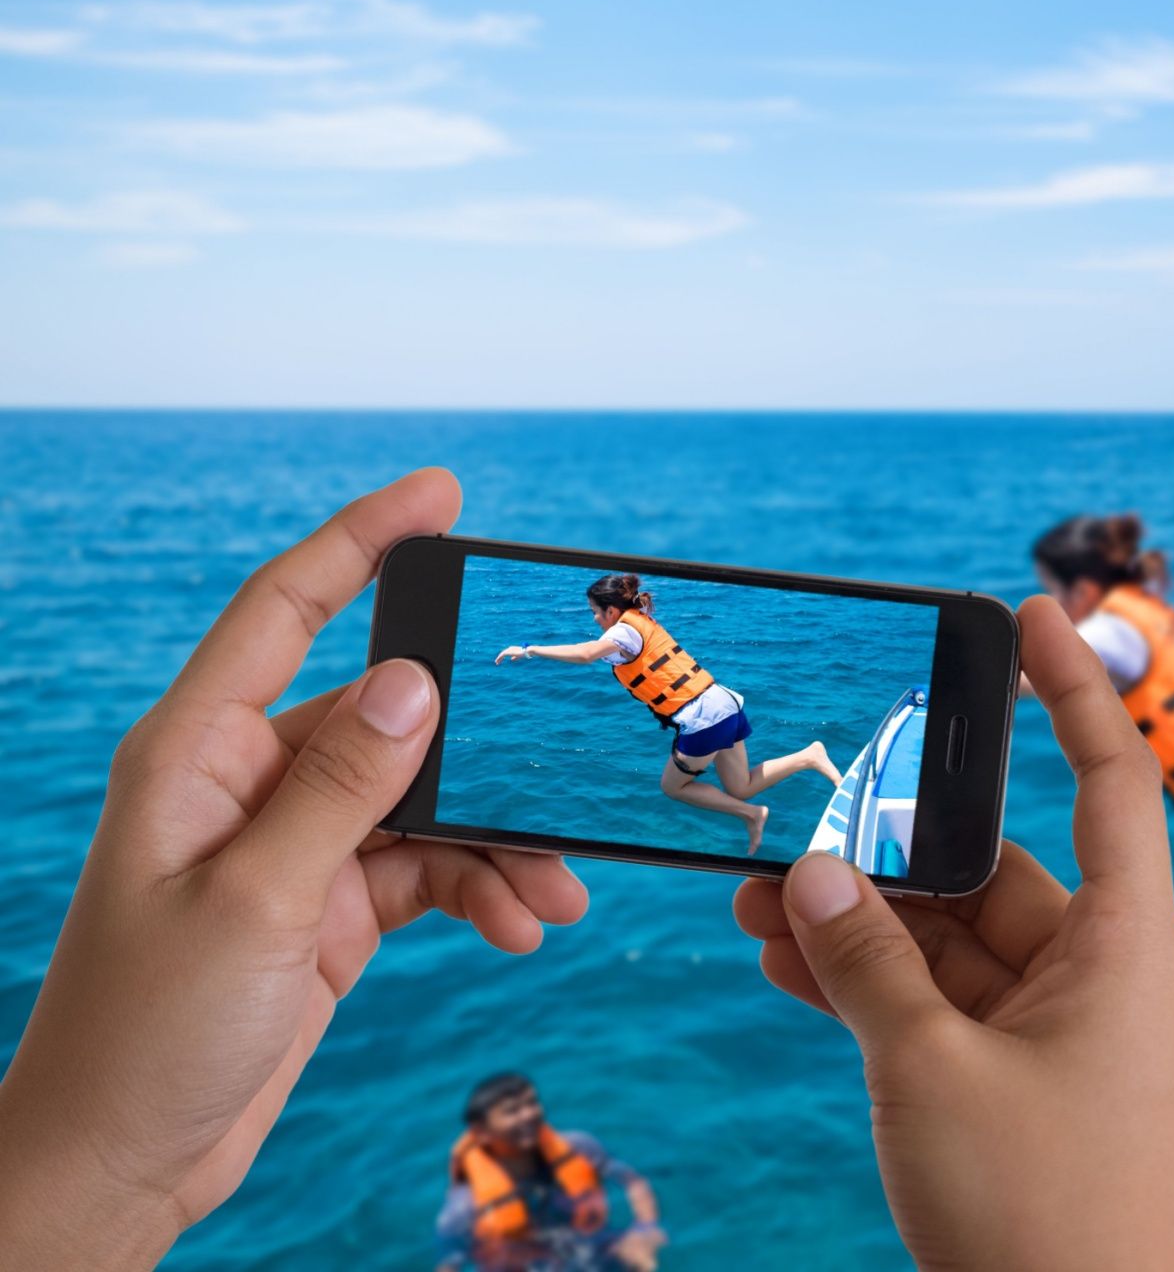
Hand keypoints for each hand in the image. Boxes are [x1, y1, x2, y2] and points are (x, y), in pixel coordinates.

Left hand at [0, 469, 589, 1267]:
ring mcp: (295, 844)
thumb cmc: (146, 1033)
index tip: (442, 496)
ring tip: (553, 895)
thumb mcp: (253, 903)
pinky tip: (522, 927)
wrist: (125, 1162)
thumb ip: (341, 787)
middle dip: (482, 749)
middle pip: (390, 717)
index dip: (361, 542)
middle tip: (563, 753)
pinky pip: (431, 867)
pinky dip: (483, 890)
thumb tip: (412, 680)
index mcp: (197, 753)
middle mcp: (249, 781)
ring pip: (428, 802)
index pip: (285, 611)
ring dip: (497, 844)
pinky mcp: (331, 904)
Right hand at [733, 597, 1173, 1271]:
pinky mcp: (1008, 1081)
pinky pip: (934, 1002)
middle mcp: (1095, 971)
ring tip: (751, 903)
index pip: (1109, 778)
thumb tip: (813, 872)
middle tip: (789, 820)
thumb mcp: (929, 1069)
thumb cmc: (1039, 1211)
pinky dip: (868, 983)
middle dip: (886, 846)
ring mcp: (1051, 1029)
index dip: (1075, 689)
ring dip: (858, 921)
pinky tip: (781, 963)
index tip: (1034, 612)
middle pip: (989, 865)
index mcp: (1124, 944)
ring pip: (946, 939)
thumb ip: (866, 961)